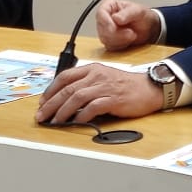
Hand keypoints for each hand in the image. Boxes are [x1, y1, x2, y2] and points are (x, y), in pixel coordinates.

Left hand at [35, 63, 162, 124]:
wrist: (149, 88)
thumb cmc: (126, 85)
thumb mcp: (104, 77)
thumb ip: (87, 83)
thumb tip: (67, 99)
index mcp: (92, 69)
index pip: (65, 76)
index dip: (51, 89)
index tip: (42, 101)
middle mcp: (97, 75)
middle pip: (67, 89)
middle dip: (51, 103)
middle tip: (42, 115)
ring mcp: (105, 87)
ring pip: (77, 97)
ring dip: (62, 111)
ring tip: (54, 121)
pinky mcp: (113, 99)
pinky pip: (93, 107)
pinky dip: (82, 115)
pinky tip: (75, 122)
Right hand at [95, 0, 157, 50]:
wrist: (148, 29)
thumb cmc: (143, 16)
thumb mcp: (138, 11)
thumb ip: (127, 13)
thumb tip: (116, 18)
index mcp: (110, 6)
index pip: (100, 13)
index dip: (105, 21)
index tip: (113, 28)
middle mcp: (106, 18)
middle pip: (102, 28)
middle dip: (117, 33)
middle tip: (131, 33)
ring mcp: (106, 30)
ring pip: (105, 39)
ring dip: (120, 40)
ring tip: (132, 35)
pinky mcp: (109, 41)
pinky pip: (110, 46)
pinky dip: (121, 45)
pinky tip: (128, 41)